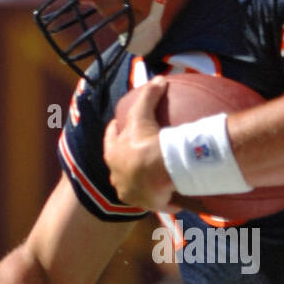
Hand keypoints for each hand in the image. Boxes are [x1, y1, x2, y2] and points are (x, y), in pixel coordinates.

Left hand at [103, 78, 173, 209]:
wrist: (158, 171)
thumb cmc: (145, 142)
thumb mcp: (143, 115)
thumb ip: (148, 96)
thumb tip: (158, 80)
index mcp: (113, 153)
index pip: (110, 139)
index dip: (115, 131)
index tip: (120, 126)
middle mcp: (117, 175)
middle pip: (119, 166)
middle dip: (126, 161)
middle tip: (139, 153)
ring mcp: (130, 192)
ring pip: (135, 187)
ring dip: (142, 183)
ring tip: (155, 179)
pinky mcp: (146, 204)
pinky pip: (156, 203)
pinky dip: (164, 201)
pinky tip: (173, 200)